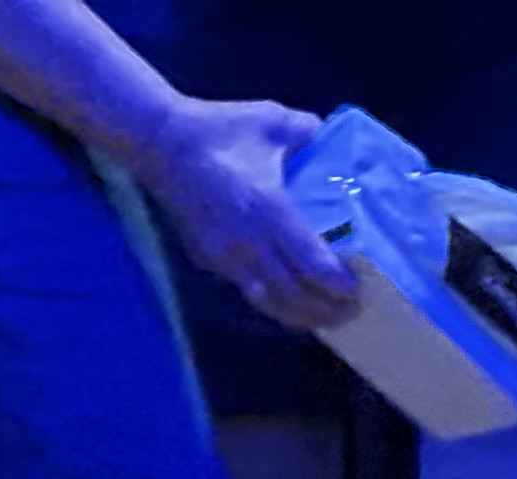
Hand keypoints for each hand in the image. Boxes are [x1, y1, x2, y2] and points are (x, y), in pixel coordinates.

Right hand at [118, 97, 360, 330]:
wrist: (161, 142)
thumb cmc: (220, 129)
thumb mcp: (272, 120)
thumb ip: (310, 133)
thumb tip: (335, 143)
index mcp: (270, 208)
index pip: (311, 263)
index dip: (336, 284)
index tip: (356, 291)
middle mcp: (249, 241)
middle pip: (294, 295)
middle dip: (325, 311)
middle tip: (351, 313)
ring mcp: (227, 256)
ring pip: (269, 303)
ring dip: (299, 317)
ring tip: (325, 319)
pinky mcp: (210, 260)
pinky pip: (248, 290)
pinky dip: (274, 302)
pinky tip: (290, 301)